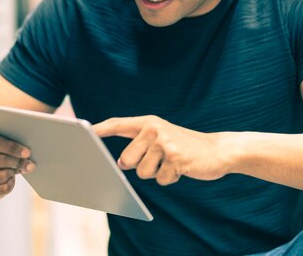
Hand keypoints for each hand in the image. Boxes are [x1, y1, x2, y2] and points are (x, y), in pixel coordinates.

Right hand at [0, 131, 35, 201]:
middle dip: (18, 162)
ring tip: (19, 169)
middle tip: (29, 163)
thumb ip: (4, 144)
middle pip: (0, 160)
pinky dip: (10, 184)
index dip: (13, 148)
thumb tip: (26, 155)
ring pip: (1, 176)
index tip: (27, 152)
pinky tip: (11, 178)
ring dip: (14, 172)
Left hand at [93, 116, 229, 185]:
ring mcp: (165, 143)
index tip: (85, 131)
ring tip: (172, 162)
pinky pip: (160, 179)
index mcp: (149, 122)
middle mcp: (154, 129)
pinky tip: (182, 168)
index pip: (118, 124)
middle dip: (140, 166)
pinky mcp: (175, 158)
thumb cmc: (185, 147)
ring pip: (143, 173)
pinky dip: (170, 179)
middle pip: (127, 160)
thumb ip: (140, 145)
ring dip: (157, 173)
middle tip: (159, 159)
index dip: (100, 129)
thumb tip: (120, 163)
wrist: (218, 151)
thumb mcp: (162, 138)